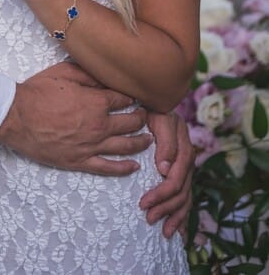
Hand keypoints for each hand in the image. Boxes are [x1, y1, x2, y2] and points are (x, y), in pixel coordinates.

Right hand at [0, 62, 150, 174]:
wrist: (14, 116)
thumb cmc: (36, 92)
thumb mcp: (62, 73)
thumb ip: (88, 74)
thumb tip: (107, 77)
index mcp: (96, 103)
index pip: (124, 100)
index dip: (131, 98)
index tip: (135, 98)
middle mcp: (100, 126)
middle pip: (131, 123)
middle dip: (141, 118)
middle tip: (144, 117)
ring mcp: (91, 146)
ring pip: (126, 146)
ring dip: (141, 142)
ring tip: (148, 140)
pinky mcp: (80, 161)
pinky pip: (109, 168)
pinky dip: (124, 168)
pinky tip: (134, 166)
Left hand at [140, 110, 194, 237]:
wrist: (156, 102)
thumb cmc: (155, 111)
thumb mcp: (160, 121)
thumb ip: (166, 143)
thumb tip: (165, 168)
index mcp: (184, 152)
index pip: (175, 180)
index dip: (160, 194)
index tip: (143, 203)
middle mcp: (187, 163)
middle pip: (181, 193)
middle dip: (165, 208)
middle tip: (148, 217)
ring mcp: (186, 169)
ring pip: (185, 198)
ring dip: (174, 215)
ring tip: (163, 229)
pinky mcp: (181, 173)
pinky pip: (186, 197)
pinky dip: (182, 214)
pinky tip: (177, 228)